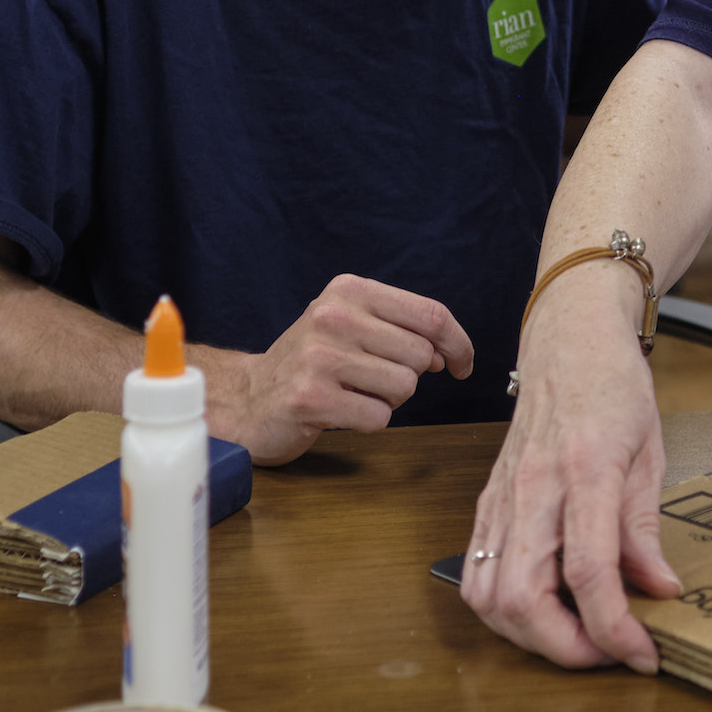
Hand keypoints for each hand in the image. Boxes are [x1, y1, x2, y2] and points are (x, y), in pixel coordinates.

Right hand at [218, 275, 474, 464]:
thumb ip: (402, 330)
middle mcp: (333, 316)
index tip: (461, 365)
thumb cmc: (313, 362)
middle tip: (374, 380)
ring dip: (387, 400)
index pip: (431, 314)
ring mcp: (319, 356)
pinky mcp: (311, 398)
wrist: (250, 397)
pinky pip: (378, 417)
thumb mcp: (353, 326)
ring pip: (404, 388)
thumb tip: (445, 355)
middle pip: (420, 355)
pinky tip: (339, 410)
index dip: (458, 344)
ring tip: (352, 392)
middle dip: (410, 376)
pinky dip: (368, 421)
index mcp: (349, 290)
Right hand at [458, 281, 679, 673]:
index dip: (615, 628)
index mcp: (585, 470)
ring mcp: (502, 497)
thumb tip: (659, 591)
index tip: (643, 653)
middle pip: (523, 599)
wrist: (567, 339)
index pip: (589, 571)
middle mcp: (533, 488)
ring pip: (488, 597)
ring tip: (576, 635)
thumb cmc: (614, 386)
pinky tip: (543, 609)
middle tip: (609, 652)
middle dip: (565, 649)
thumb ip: (646, 528)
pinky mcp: (487, 503)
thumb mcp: (651, 452)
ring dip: (529, 636)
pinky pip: (477, 573)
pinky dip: (504, 610)